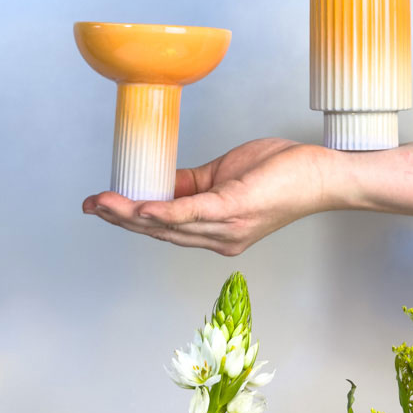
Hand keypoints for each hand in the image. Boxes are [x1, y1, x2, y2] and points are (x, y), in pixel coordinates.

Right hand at [82, 138, 337, 254]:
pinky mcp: (235, 209)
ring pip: (169, 226)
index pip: (165, 229)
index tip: (101, 208)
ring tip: (104, 204)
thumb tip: (162, 182)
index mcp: (216, 231)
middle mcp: (219, 238)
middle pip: (159, 233)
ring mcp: (227, 228)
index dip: (130, 220)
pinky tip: (143, 209)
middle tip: (90, 206)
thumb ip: (193, 183)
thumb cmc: (283, 173)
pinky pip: (193, 214)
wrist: (322, 176)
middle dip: (121, 220)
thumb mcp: (227, 176)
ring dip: (132, 216)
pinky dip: (165, 213)